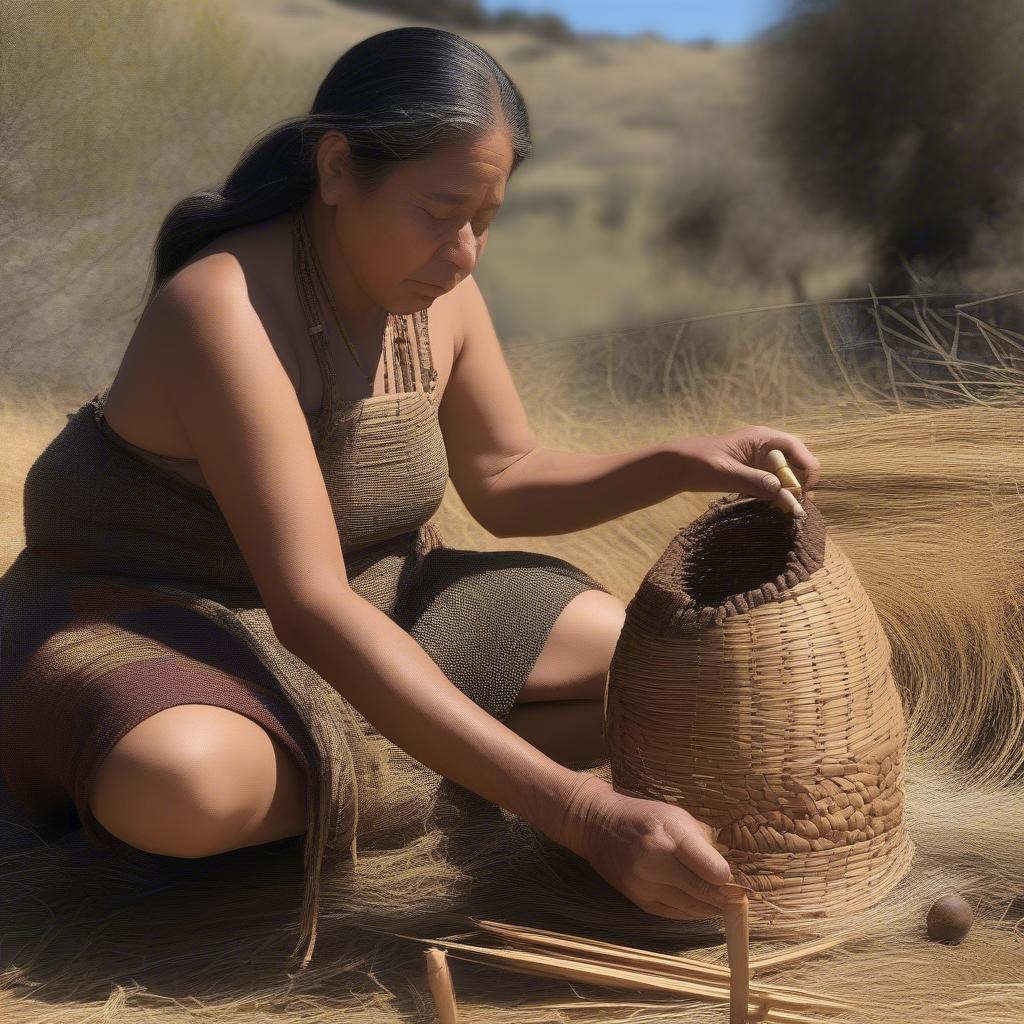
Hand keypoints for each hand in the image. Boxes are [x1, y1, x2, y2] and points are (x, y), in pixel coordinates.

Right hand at [558, 775, 733, 919]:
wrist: (597, 825)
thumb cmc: (644, 817)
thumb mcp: (676, 816)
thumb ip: (702, 844)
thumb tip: (728, 874)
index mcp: (669, 834)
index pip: (713, 871)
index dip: (728, 878)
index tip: (733, 877)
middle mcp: (655, 861)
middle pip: (705, 893)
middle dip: (724, 897)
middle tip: (736, 897)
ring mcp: (644, 884)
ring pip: (692, 908)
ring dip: (711, 907)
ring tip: (721, 901)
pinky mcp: (638, 900)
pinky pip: (675, 914)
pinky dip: (691, 912)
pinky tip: (699, 905)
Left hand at [676, 426, 820, 516]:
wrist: (676, 468)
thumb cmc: (699, 463)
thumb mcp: (728, 474)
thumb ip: (757, 483)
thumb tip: (787, 495)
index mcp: (761, 438)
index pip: (795, 447)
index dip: (807, 466)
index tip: (807, 488)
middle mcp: (764, 447)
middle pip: (794, 463)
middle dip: (799, 483)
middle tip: (798, 505)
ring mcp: (759, 462)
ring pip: (785, 476)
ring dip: (789, 492)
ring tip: (788, 510)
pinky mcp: (752, 475)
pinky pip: (773, 484)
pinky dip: (776, 496)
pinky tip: (775, 508)